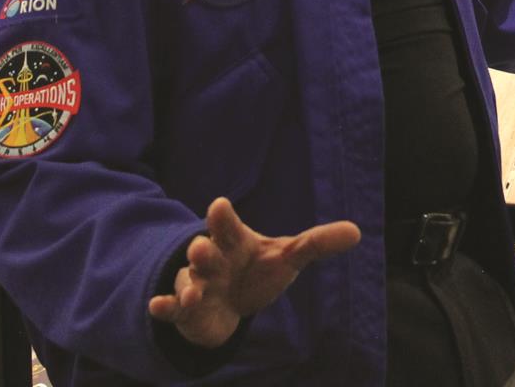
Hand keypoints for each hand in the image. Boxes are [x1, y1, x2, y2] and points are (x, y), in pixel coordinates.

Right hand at [147, 197, 359, 348]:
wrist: (230, 301)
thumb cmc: (257, 270)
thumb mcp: (287, 257)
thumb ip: (316, 244)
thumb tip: (357, 231)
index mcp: (234, 241)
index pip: (228, 226)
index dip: (224, 217)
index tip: (219, 205)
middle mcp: (212, 259)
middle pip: (206, 253)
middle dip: (203, 252)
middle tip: (201, 247)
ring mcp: (196, 284)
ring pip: (188, 282)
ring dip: (189, 285)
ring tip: (194, 291)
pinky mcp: (185, 310)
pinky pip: (170, 308)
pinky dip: (164, 308)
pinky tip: (158, 308)